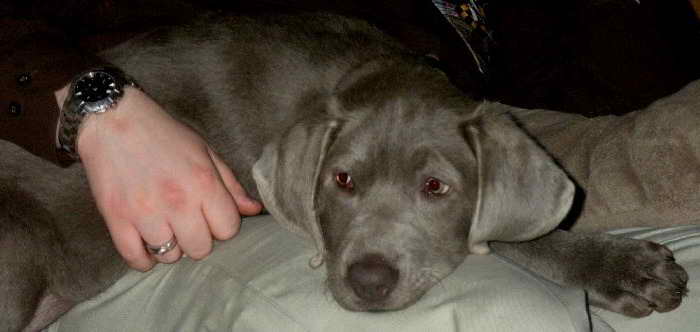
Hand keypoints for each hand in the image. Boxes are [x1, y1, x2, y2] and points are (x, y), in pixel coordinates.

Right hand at [56, 86, 261, 270]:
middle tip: (187, 223)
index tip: (210, 216)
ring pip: (169, 257)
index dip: (222, 225)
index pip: (228, 230)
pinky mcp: (117, 219)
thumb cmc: (164, 135)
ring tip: (165, 228)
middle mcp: (177, 202)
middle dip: (198, 239)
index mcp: (203, 183)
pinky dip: (143, 258)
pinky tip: (146, 243)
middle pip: (200, 249)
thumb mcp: (205, 151)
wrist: (113, 120)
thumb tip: (253, 210)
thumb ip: (230, 184)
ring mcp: (145, 213)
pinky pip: (135, 258)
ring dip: (170, 247)